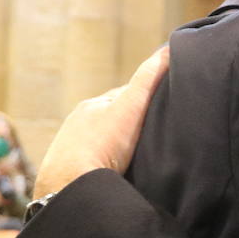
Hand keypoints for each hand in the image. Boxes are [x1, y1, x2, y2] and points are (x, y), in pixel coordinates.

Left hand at [33, 46, 170, 198]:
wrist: (70, 188)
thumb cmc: (101, 145)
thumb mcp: (131, 106)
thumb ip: (148, 78)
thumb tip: (168, 49)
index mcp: (91, 106)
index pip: (125, 96)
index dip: (147, 97)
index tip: (167, 104)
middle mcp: (78, 125)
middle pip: (113, 120)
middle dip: (132, 124)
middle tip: (157, 134)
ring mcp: (71, 151)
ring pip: (103, 144)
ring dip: (119, 148)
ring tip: (139, 158)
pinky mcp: (70, 176)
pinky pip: (94, 165)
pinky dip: (107, 166)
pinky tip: (119, 175)